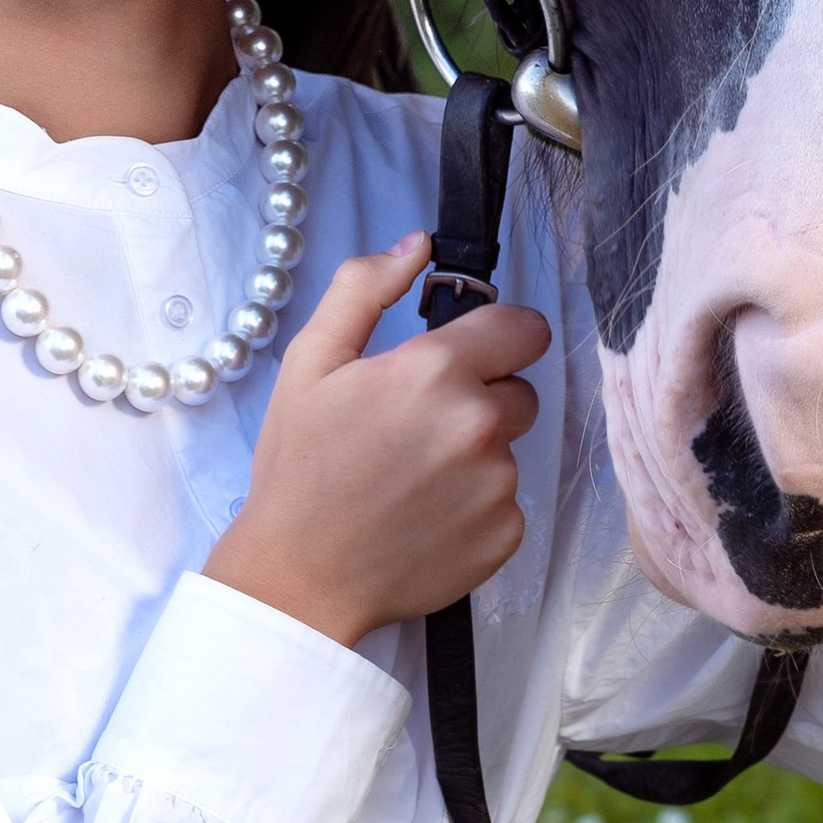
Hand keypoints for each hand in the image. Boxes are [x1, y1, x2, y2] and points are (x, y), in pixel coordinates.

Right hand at [203, 236, 550, 649]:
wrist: (299, 576)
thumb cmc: (300, 467)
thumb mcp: (311, 360)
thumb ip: (364, 287)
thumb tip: (417, 246)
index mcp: (437, 371)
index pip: (523, 327)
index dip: (500, 335)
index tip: (473, 354)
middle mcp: (479, 425)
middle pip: (519, 390)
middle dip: (482, 398)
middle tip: (419, 425)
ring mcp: (497, 485)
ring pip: (508, 450)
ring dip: (475, 455)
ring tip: (413, 477)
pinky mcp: (505, 536)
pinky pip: (507, 503)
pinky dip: (476, 506)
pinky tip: (425, 515)